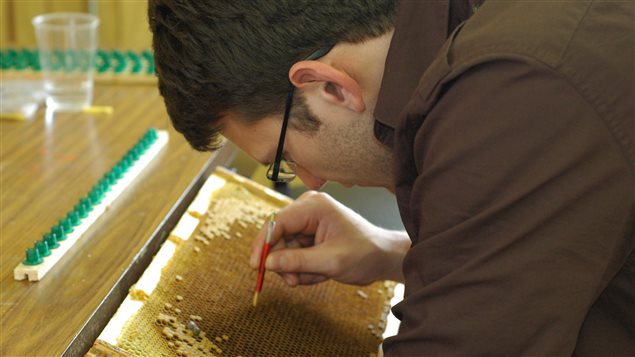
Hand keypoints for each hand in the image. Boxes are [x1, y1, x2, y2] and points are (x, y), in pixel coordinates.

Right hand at [249, 191, 409, 286]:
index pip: (277, 222)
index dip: (263, 244)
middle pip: (277, 236)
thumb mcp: (331, 261)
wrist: (383, 258)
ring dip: (296, 268)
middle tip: (293, 281)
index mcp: (314, 206)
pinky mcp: (308, 235)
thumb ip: (298, 261)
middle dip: (284, 262)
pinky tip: (320, 273)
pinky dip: (303, 269)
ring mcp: (307, 222)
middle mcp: (307, 209)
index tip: (256, 266)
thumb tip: (267, 263)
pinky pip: (293, 255)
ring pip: (284, 249)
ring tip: (318, 275)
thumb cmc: (365, 254)